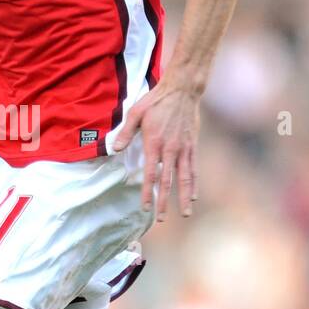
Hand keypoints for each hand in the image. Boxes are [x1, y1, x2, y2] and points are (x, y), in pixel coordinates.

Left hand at [112, 84, 199, 220]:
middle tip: (160, 219)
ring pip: (184, 179)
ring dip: (184, 198)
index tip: (145, 207)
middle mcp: (171, 149)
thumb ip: (125, 133)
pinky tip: (194, 195)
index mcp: (154, 143)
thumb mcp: (136, 113)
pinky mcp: (193, 146)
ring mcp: (184, 149)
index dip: (148, 192)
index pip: (150, 174)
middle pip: (168, 181)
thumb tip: (114, 149)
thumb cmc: (156, 100)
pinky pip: (194, 169)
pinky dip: (194, 184)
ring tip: (184, 214)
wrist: (182, 89)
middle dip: (164, 201)